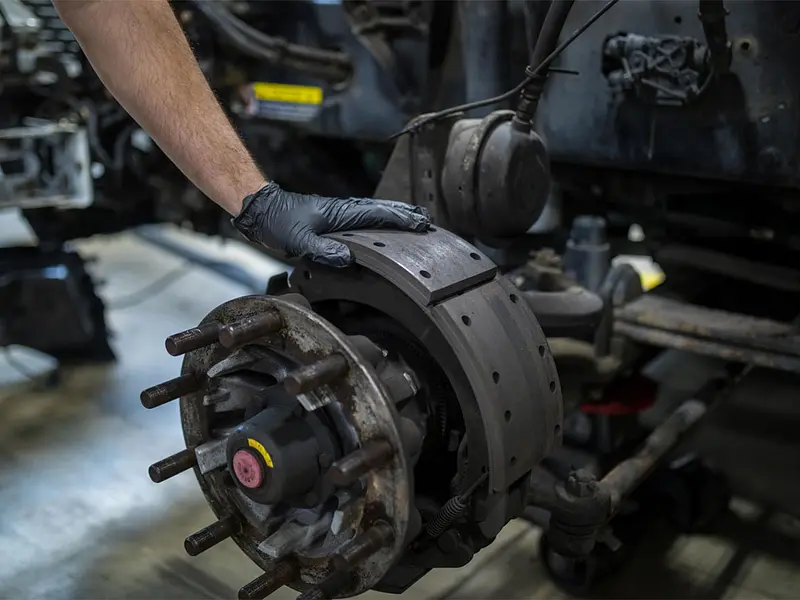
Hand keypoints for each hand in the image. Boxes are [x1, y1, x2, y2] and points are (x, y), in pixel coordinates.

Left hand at [232, 181, 429, 266]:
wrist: (261, 209)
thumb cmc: (278, 222)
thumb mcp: (298, 240)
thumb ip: (322, 250)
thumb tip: (347, 259)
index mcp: (340, 214)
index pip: (377, 215)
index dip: (400, 220)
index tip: (420, 224)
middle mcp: (343, 211)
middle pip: (381, 211)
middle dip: (405, 215)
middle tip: (426, 221)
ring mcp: (339, 214)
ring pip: (374, 213)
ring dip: (395, 216)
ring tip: (413, 220)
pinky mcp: (334, 219)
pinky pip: (364, 218)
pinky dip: (379, 219)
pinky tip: (382, 227)